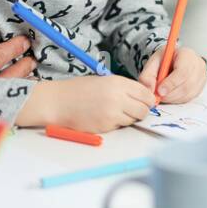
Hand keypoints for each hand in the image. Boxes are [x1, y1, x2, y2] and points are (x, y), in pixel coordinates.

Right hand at [16, 74, 155, 132]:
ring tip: (116, 112)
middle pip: (144, 110)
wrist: (58, 102)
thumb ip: (124, 88)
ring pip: (133, 119)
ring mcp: (112, 114)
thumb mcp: (105, 81)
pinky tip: (105, 117)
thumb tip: (143, 97)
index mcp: (118, 83)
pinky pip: (120, 127)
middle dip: (142, 110)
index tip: (146, 101)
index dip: (148, 99)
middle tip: (134, 109)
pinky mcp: (105, 127)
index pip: (146, 93)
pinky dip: (117, 124)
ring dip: (129, 118)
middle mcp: (118, 98)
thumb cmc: (79, 90)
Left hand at [139, 45, 206, 104]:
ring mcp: (202, 77)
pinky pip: (190, 98)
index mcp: (187, 54)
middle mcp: (198, 65)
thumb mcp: (153, 62)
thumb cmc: (165, 60)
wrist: (174, 61)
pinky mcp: (200, 87)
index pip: (183, 70)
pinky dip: (178, 100)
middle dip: (170, 93)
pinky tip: (170, 95)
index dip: (171, 83)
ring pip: (189, 93)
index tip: (159, 90)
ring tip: (163, 95)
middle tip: (158, 96)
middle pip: (187, 84)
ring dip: (173, 98)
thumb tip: (149, 88)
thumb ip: (148, 75)